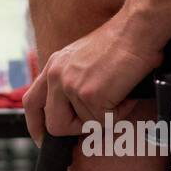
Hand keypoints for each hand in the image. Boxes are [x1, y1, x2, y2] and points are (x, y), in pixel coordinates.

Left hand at [22, 7, 162, 143]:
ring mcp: (71, 85)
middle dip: (78, 128)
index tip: (44, 140)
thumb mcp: (83, 61)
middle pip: (54, 125)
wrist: (137, 29)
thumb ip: (71, 83)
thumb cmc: (120, 44)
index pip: (32, 103)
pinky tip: (126, 94)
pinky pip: (104, 122)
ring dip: (106, 116)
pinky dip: (120, 112)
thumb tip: (76, 113)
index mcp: (53, 67)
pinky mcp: (90, 94)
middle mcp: (56, 75)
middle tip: (98, 117)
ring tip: (119, 93)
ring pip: (85, 126)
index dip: (36, 126)